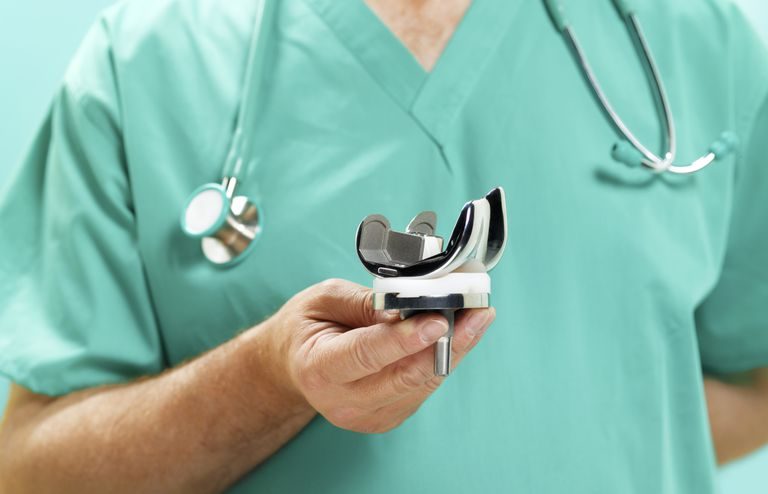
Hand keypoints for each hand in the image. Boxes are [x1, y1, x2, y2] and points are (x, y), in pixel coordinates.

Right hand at [262, 279, 494, 432]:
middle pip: (405, 376)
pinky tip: (458, 335)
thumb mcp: (323, 299)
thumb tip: (407, 306)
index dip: (405, 339)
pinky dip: (442, 359)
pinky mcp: (388, 417)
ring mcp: (367, 415)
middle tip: (476, 314)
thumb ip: (364, 302)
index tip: (438, 320)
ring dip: (454, 350)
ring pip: (422, 383)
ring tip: (476, 317)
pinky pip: (423, 387)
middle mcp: (343, 401)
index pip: (367, 355)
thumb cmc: (306, 328)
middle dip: (448, 343)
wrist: (292, 365)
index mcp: (318, 368)